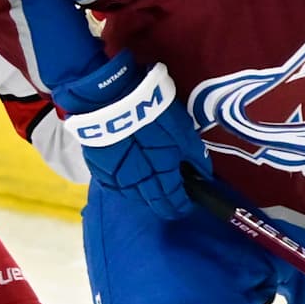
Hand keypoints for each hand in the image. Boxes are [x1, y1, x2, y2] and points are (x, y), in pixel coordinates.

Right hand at [57, 54, 209, 219]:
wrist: (110, 98)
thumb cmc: (152, 113)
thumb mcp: (183, 132)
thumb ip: (196, 156)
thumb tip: (205, 175)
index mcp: (162, 175)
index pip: (174, 202)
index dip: (182, 206)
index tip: (186, 206)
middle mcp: (139, 183)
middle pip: (154, 204)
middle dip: (165, 206)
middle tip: (171, 202)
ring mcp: (116, 177)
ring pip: (133, 196)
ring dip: (144, 195)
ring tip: (150, 188)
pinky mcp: (99, 168)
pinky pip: (114, 185)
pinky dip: (124, 184)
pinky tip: (128, 178)